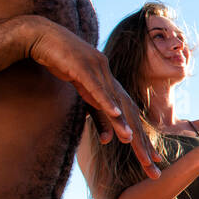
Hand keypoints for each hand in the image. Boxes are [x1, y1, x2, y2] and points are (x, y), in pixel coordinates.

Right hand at [26, 18, 161, 177]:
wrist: (43, 36)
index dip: (143, 140)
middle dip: (141, 140)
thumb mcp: (83, 96)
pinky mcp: (83, 67)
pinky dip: (106, 101)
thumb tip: (109, 141)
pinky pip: (96, 87)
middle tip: (152, 162)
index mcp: (112, 87)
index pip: (132, 118)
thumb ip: (98, 117)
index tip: (155, 160)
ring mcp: (99, 71)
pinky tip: (115, 114)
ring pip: (115, 101)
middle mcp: (111, 79)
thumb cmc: (64, 64)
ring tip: (132, 142)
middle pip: (130, 114)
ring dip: (124, 122)